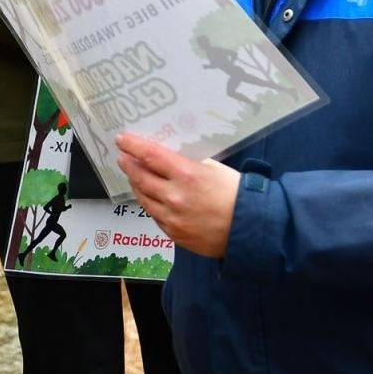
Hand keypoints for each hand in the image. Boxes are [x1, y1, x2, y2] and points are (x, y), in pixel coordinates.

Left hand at [115, 133, 240, 257]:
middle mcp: (175, 197)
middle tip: (123, 157)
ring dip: (136, 184)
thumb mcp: (213, 168)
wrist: (250, 229)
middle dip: (129, 165)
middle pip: (141, 177)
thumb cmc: (235, 194)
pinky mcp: (174, 234)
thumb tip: (167, 157)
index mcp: (187, 175)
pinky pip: (155, 215)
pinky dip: (150, 203)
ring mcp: (173, 218)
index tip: (122, 139)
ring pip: (144, 197)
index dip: (133, 145)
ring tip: (133, 175)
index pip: (150, 155)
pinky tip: (150, 196)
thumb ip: (188, 163)